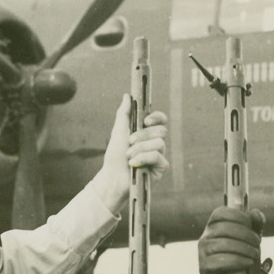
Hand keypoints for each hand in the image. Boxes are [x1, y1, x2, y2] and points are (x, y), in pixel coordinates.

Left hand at [96, 95, 169, 211]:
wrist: (112, 178)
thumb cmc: (115, 157)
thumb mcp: (118, 132)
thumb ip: (124, 114)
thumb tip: (127, 95)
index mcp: (147, 133)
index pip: (160, 120)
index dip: (157, 117)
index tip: (146, 120)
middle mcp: (155, 143)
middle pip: (161, 130)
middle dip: (143, 135)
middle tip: (130, 141)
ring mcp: (159, 155)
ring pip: (159, 143)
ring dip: (140, 148)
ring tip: (128, 156)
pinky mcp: (161, 168)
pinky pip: (158, 156)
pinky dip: (143, 158)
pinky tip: (133, 164)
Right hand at [198, 206, 264, 273]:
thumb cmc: (242, 258)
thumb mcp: (251, 239)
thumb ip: (255, 225)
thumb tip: (255, 213)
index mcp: (213, 227)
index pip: (220, 213)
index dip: (237, 216)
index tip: (250, 224)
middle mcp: (205, 238)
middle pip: (224, 228)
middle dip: (245, 234)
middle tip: (258, 242)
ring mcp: (203, 253)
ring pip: (223, 244)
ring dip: (244, 248)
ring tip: (254, 254)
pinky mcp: (204, 268)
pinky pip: (221, 261)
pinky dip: (238, 261)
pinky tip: (247, 262)